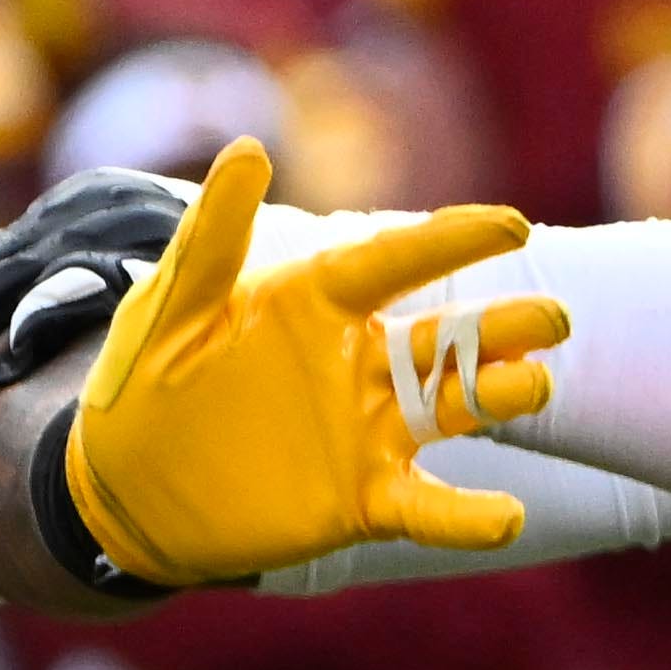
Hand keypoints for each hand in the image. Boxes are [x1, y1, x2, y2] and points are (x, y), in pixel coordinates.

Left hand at [63, 141, 560, 585]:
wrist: (119, 486)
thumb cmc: (142, 381)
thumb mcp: (169, 309)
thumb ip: (212, 238)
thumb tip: (246, 150)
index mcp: (318, 303)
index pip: (392, 263)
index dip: (448, 243)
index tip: (507, 224)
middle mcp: (361, 360)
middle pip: (452, 337)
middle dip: (506, 327)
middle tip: (551, 319)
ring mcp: (369, 430)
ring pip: (457, 408)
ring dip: (501, 397)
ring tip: (532, 386)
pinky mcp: (361, 498)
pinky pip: (427, 507)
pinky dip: (467, 516)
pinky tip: (506, 519)